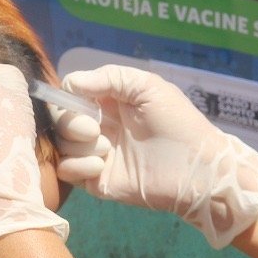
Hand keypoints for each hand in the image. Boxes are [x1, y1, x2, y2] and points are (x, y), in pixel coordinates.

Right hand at [53, 65, 257, 248]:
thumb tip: (72, 83)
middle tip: (95, 129)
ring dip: (80, 145)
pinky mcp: (96, 180)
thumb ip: (110, 77)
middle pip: (60, 120)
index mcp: (109, 101)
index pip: (70, 94)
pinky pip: (67, 171)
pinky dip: (78, 166)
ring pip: (62, 145)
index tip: (83, 102)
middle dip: (71, 122)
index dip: (68, 97)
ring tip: (107, 148)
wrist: (196, 168)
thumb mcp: (147, 86)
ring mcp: (96, 154)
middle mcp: (99, 125)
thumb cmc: (177, 122)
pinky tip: (101, 166)